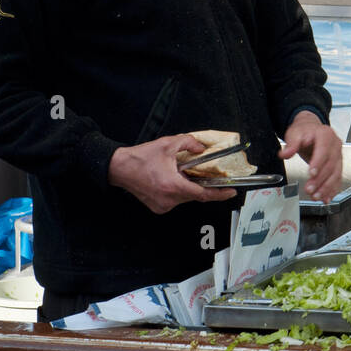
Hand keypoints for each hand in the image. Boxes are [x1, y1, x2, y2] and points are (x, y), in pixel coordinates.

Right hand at [107, 134, 236, 213]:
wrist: (118, 168)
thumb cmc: (139, 158)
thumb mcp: (167, 144)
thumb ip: (189, 143)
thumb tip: (201, 148)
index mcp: (173, 186)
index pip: (203, 194)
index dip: (220, 194)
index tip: (231, 192)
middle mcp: (168, 199)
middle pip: (195, 195)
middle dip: (202, 185)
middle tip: (207, 175)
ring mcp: (162, 205)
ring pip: (185, 198)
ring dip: (188, 187)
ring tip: (181, 174)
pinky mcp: (158, 207)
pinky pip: (175, 200)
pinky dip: (178, 191)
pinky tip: (173, 180)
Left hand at [279, 111, 342, 201]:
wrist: (311, 130)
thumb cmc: (305, 131)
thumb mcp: (295, 133)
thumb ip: (291, 144)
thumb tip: (285, 153)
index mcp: (326, 135)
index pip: (324, 150)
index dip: (319, 163)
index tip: (311, 174)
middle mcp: (335, 145)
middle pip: (331, 165)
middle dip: (320, 180)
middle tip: (310, 189)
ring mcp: (338, 156)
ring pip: (336, 174)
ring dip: (327, 188)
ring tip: (316, 196)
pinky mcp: (337, 165)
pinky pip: (337, 179)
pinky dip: (332, 190)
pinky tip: (326, 198)